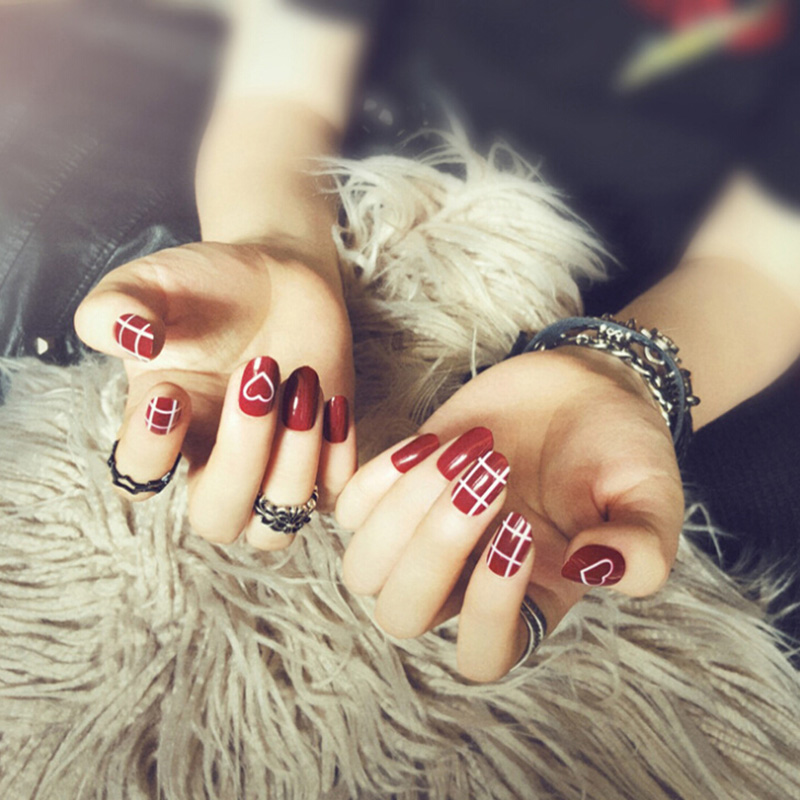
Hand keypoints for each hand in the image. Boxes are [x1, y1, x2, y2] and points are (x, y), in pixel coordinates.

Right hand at [74, 241, 355, 547]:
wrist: (282, 277)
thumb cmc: (209, 285)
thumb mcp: (152, 282)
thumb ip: (115, 306)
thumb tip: (133, 339)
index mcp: (161, 429)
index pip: (138, 479)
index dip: (151, 449)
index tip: (170, 391)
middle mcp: (213, 460)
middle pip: (217, 519)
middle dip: (240, 459)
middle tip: (257, 377)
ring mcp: (270, 467)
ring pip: (276, 526)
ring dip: (294, 462)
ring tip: (304, 384)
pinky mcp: (323, 458)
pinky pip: (334, 497)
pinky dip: (337, 457)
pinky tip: (332, 399)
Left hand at [336, 347, 682, 680]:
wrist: (579, 388)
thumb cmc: (618, 449)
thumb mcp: (650, 497)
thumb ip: (643, 547)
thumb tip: (596, 568)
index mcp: (529, 601)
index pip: (481, 654)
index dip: (488, 606)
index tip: (524, 528)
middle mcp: (466, 581)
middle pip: (403, 615)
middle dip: (435, 547)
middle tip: (490, 475)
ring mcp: (424, 536)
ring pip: (363, 570)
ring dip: (404, 508)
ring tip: (464, 452)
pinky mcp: (398, 489)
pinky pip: (348, 511)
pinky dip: (376, 477)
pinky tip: (430, 442)